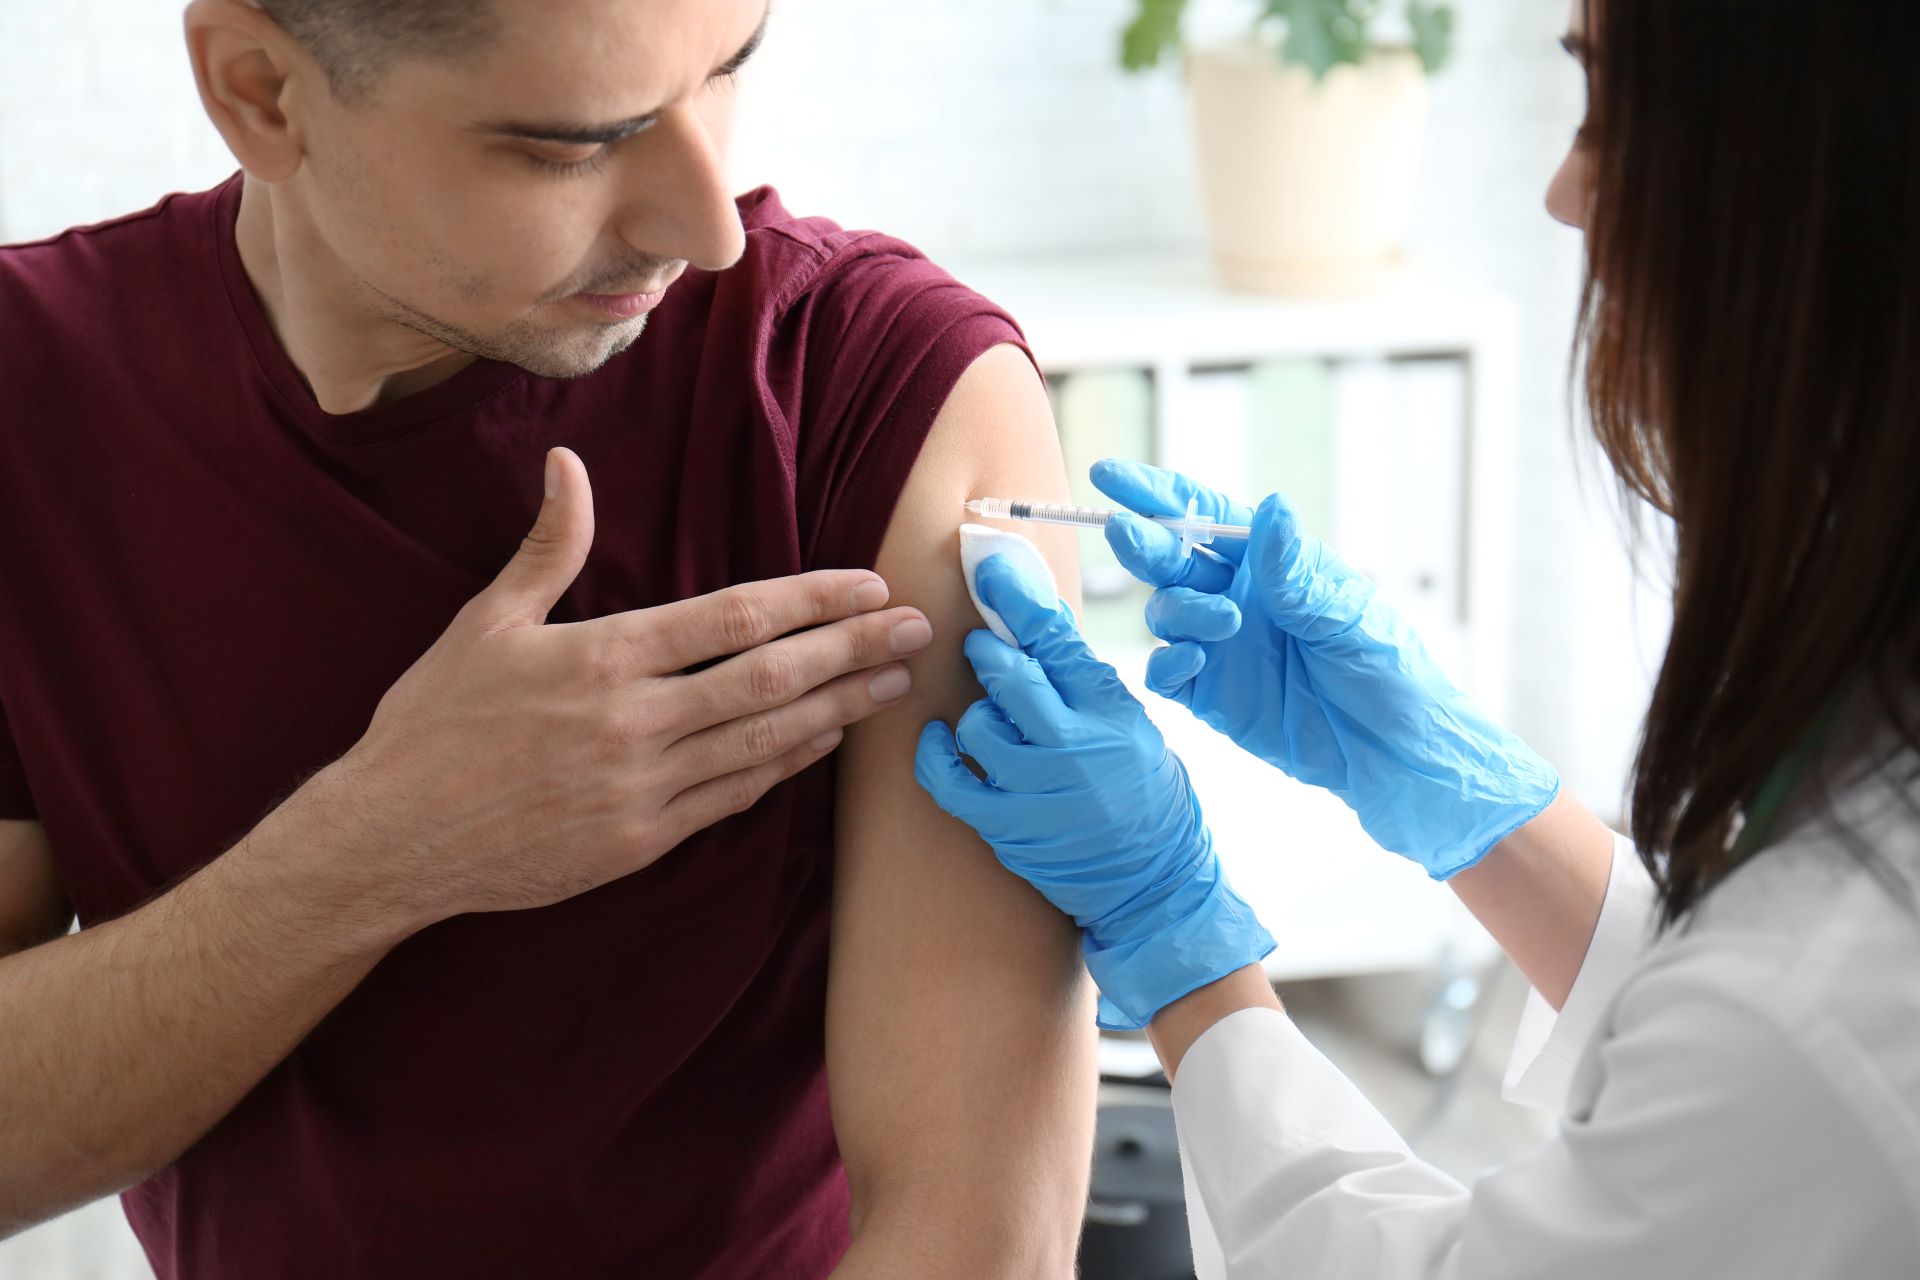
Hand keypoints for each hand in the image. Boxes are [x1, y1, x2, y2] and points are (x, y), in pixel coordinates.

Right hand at [325, 447, 931, 932]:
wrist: (389, 840)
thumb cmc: (433, 726)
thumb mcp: (485, 624)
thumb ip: (547, 547)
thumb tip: (567, 464)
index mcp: (601, 658)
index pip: (734, 619)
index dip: (812, 600)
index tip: (868, 584)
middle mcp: (633, 722)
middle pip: (771, 677)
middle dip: (854, 649)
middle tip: (918, 628)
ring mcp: (642, 788)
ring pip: (766, 741)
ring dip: (840, 709)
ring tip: (894, 684)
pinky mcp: (640, 842)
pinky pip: (734, 796)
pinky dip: (787, 765)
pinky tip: (825, 741)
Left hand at [915, 554, 1273, 1030]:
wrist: (1156, 882)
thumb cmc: (1146, 794)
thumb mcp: (1131, 723)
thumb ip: (1083, 678)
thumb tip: (1036, 625)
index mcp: (1110, 710)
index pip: (1056, 639)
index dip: (1017, 597)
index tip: (991, 564)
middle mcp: (1073, 746)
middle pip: (1009, 674)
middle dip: (988, 651)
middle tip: (983, 645)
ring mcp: (1036, 790)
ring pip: (977, 725)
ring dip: (977, 715)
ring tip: (994, 720)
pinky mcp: (1007, 827)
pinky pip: (949, 781)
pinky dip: (938, 756)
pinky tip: (940, 740)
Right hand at [1092, 458, 1559, 879]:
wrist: (1394, 751)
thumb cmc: (1386, 667)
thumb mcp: (1345, 610)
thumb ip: (1295, 568)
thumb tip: (1271, 507)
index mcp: (1270, 561)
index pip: (1202, 515)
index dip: (1155, 493)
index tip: (1109, 477)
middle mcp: (1237, 596)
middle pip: (1171, 559)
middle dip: (1145, 543)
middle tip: (1126, 533)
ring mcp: (1219, 646)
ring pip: (1166, 612)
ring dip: (1181, 609)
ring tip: (1225, 623)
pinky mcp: (1210, 695)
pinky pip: (1167, 671)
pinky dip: (1169, 662)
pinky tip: (1194, 662)